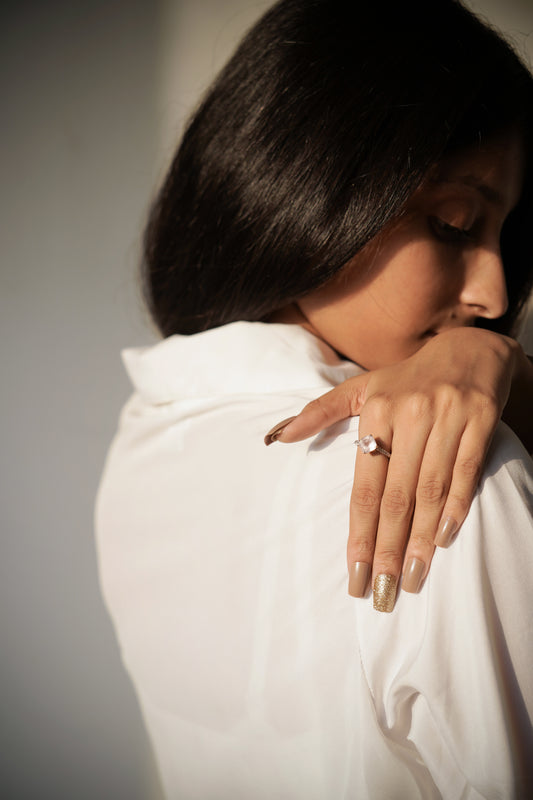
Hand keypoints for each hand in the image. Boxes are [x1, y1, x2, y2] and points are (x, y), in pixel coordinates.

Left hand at [265, 328, 524, 609]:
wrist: (469, 350)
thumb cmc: (407, 379)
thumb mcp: (361, 388)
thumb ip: (320, 412)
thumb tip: (277, 436)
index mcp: (377, 410)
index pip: (364, 486)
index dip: (359, 534)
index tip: (354, 575)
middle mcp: (411, 415)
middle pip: (397, 496)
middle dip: (387, 549)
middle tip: (381, 594)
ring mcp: (448, 417)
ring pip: (430, 490)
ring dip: (421, 541)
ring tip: (410, 580)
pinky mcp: (480, 421)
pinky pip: (465, 473)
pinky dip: (455, 508)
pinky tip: (444, 541)